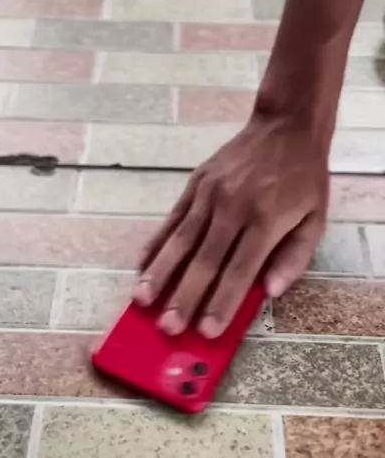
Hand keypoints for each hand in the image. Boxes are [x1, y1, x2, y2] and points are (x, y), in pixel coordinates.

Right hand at [134, 111, 329, 337]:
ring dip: (160, 274)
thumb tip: (270, 292)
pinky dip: (156, 244)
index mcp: (266, 220)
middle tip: (168, 327)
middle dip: (184, 297)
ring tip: (142, 300)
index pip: (240, 270)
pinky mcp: (196, 184)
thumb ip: (294, 257)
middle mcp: (234, 207)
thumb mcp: (316, 219)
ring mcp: (210, 194)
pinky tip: (141, 265)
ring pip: (180, 241)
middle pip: (204, 261)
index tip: (206, 331)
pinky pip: (172, 219)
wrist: (285, 126)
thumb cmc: (302, 179)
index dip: (222, 303)